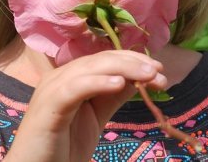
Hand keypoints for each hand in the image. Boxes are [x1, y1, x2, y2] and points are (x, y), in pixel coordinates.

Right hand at [2, 50, 167, 161]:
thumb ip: (111, 96)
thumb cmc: (62, 149)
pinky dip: (97, 83)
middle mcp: (58, 78)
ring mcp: (51, 91)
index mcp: (69, 78)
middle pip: (100, 61)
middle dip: (133, 64)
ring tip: (148, 75)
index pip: (104, 59)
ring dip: (122, 69)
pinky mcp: (48, 108)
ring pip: (89, 69)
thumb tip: (136, 78)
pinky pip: (74, 89)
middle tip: (159, 73)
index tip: (160, 72)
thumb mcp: (95, 117)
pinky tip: (119, 84)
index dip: (133, 61)